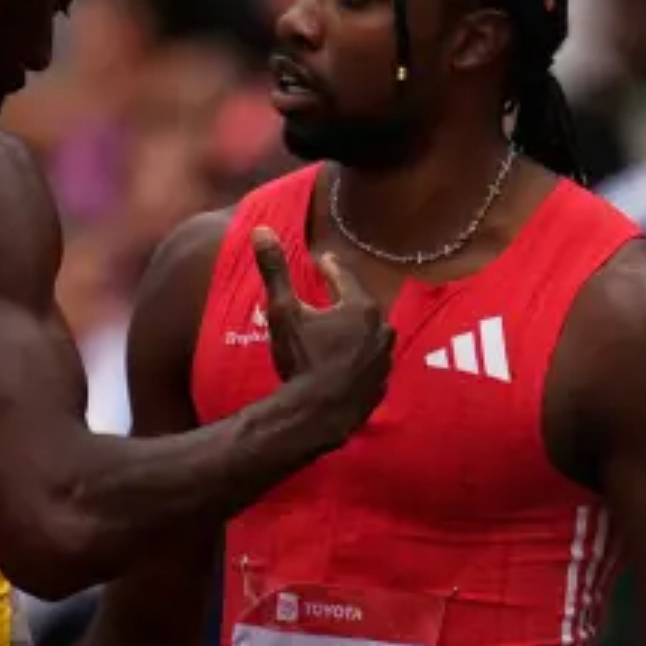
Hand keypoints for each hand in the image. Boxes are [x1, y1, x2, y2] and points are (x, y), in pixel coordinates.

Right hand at [251, 226, 393, 443]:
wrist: (316, 416)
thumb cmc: (301, 360)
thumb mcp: (283, 312)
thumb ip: (275, 270)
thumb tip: (261, 229)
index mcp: (360, 307)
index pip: (345, 277)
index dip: (329, 268)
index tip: (321, 261)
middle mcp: (381, 329)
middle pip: (362, 303)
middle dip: (346, 295)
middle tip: (331, 289)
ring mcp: (384, 360)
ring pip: (370, 333)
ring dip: (355, 327)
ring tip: (337, 325)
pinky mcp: (381, 384)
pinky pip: (370, 361)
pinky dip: (358, 356)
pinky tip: (344, 360)